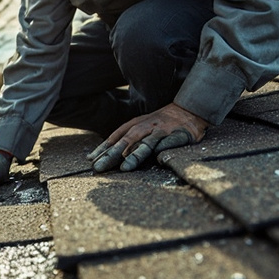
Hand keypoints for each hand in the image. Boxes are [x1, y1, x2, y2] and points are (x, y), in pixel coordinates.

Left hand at [87, 103, 208, 171]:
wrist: (189, 109)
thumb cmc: (162, 122)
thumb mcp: (143, 125)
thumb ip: (128, 138)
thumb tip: (107, 154)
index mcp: (136, 124)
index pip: (116, 137)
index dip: (103, 148)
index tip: (90, 160)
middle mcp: (146, 127)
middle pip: (126, 141)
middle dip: (111, 155)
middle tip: (99, 168)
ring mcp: (161, 131)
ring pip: (145, 144)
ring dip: (135, 155)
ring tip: (125, 168)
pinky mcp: (177, 136)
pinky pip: (168, 144)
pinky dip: (162, 149)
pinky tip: (157, 159)